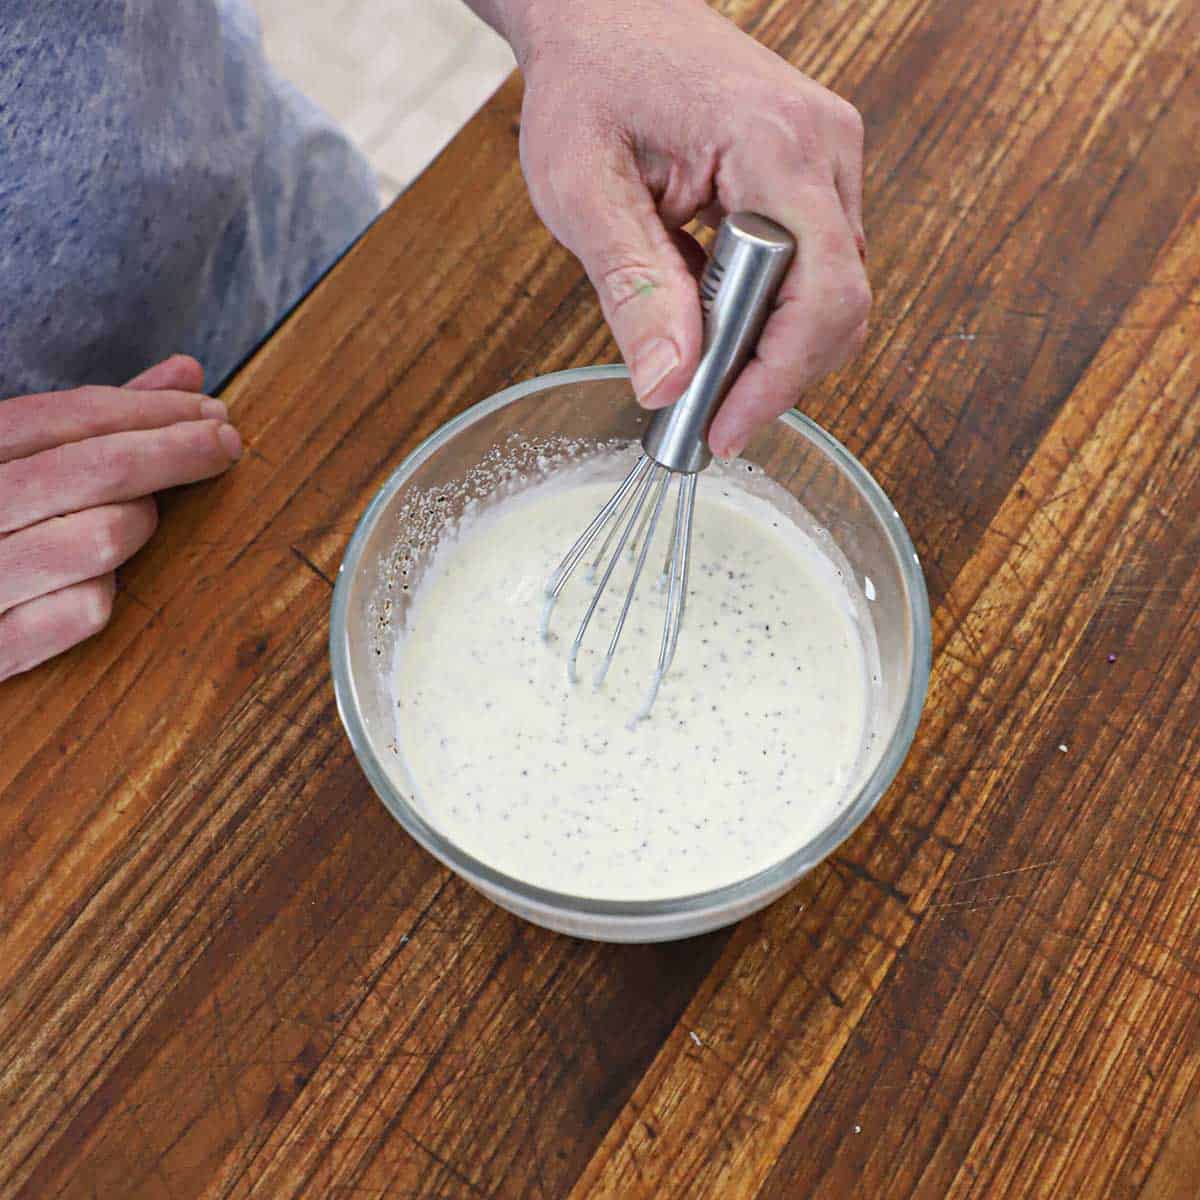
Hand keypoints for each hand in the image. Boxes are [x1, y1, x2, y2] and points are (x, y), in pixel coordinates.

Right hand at [0, 356, 241, 681]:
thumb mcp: (13, 460)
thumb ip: (94, 418)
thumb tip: (186, 372)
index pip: (66, 416)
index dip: (150, 409)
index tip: (211, 411)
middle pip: (97, 470)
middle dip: (176, 451)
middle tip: (226, 444)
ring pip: (102, 538)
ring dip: (140, 522)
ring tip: (142, 516)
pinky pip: (86, 611)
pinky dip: (109, 591)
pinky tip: (106, 579)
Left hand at [474, 0, 869, 456]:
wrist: (605, 14)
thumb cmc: (590, 80)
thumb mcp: (582, 187)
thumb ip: (631, 286)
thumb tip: (668, 384)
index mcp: (776, 142)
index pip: (822, 292)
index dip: (777, 378)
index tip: (722, 428)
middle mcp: (825, 148)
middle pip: (839, 304)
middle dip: (773, 373)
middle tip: (700, 412)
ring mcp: (830, 161)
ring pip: (832, 295)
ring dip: (769, 347)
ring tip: (698, 364)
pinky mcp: (818, 176)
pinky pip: (815, 270)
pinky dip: (767, 313)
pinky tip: (712, 317)